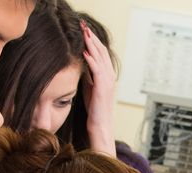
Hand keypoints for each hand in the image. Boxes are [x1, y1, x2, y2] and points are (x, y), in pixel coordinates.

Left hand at [80, 20, 115, 154]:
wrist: (100, 127)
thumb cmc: (95, 110)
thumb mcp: (90, 88)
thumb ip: (89, 76)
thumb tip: (82, 63)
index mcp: (107, 76)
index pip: (101, 54)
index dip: (93, 41)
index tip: (85, 30)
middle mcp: (110, 77)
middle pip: (102, 52)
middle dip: (93, 38)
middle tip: (85, 26)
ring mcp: (108, 83)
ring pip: (101, 59)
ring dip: (93, 45)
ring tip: (85, 33)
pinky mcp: (103, 90)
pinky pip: (98, 72)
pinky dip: (92, 61)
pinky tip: (86, 52)